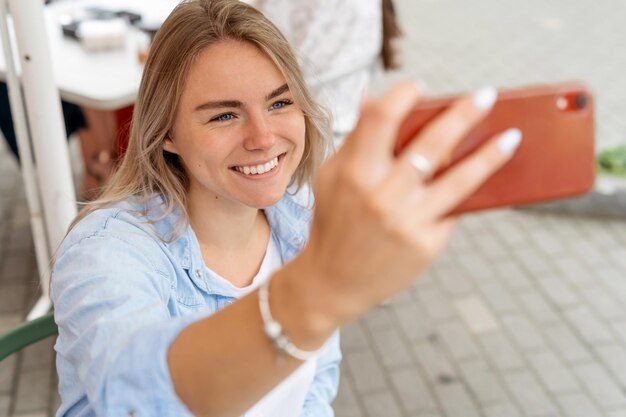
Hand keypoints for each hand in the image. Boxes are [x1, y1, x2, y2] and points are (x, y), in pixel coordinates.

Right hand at [282, 81, 521, 338]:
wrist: (333, 282)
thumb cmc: (334, 221)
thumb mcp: (332, 177)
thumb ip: (356, 138)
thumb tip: (371, 95)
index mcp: (355, 172)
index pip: (382, 118)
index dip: (404, 95)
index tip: (420, 87)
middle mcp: (382, 195)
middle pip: (433, 144)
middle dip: (464, 114)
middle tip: (487, 95)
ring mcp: (407, 222)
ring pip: (460, 179)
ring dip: (490, 155)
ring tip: (513, 136)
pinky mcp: (425, 246)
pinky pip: (453, 211)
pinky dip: (468, 192)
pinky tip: (483, 177)